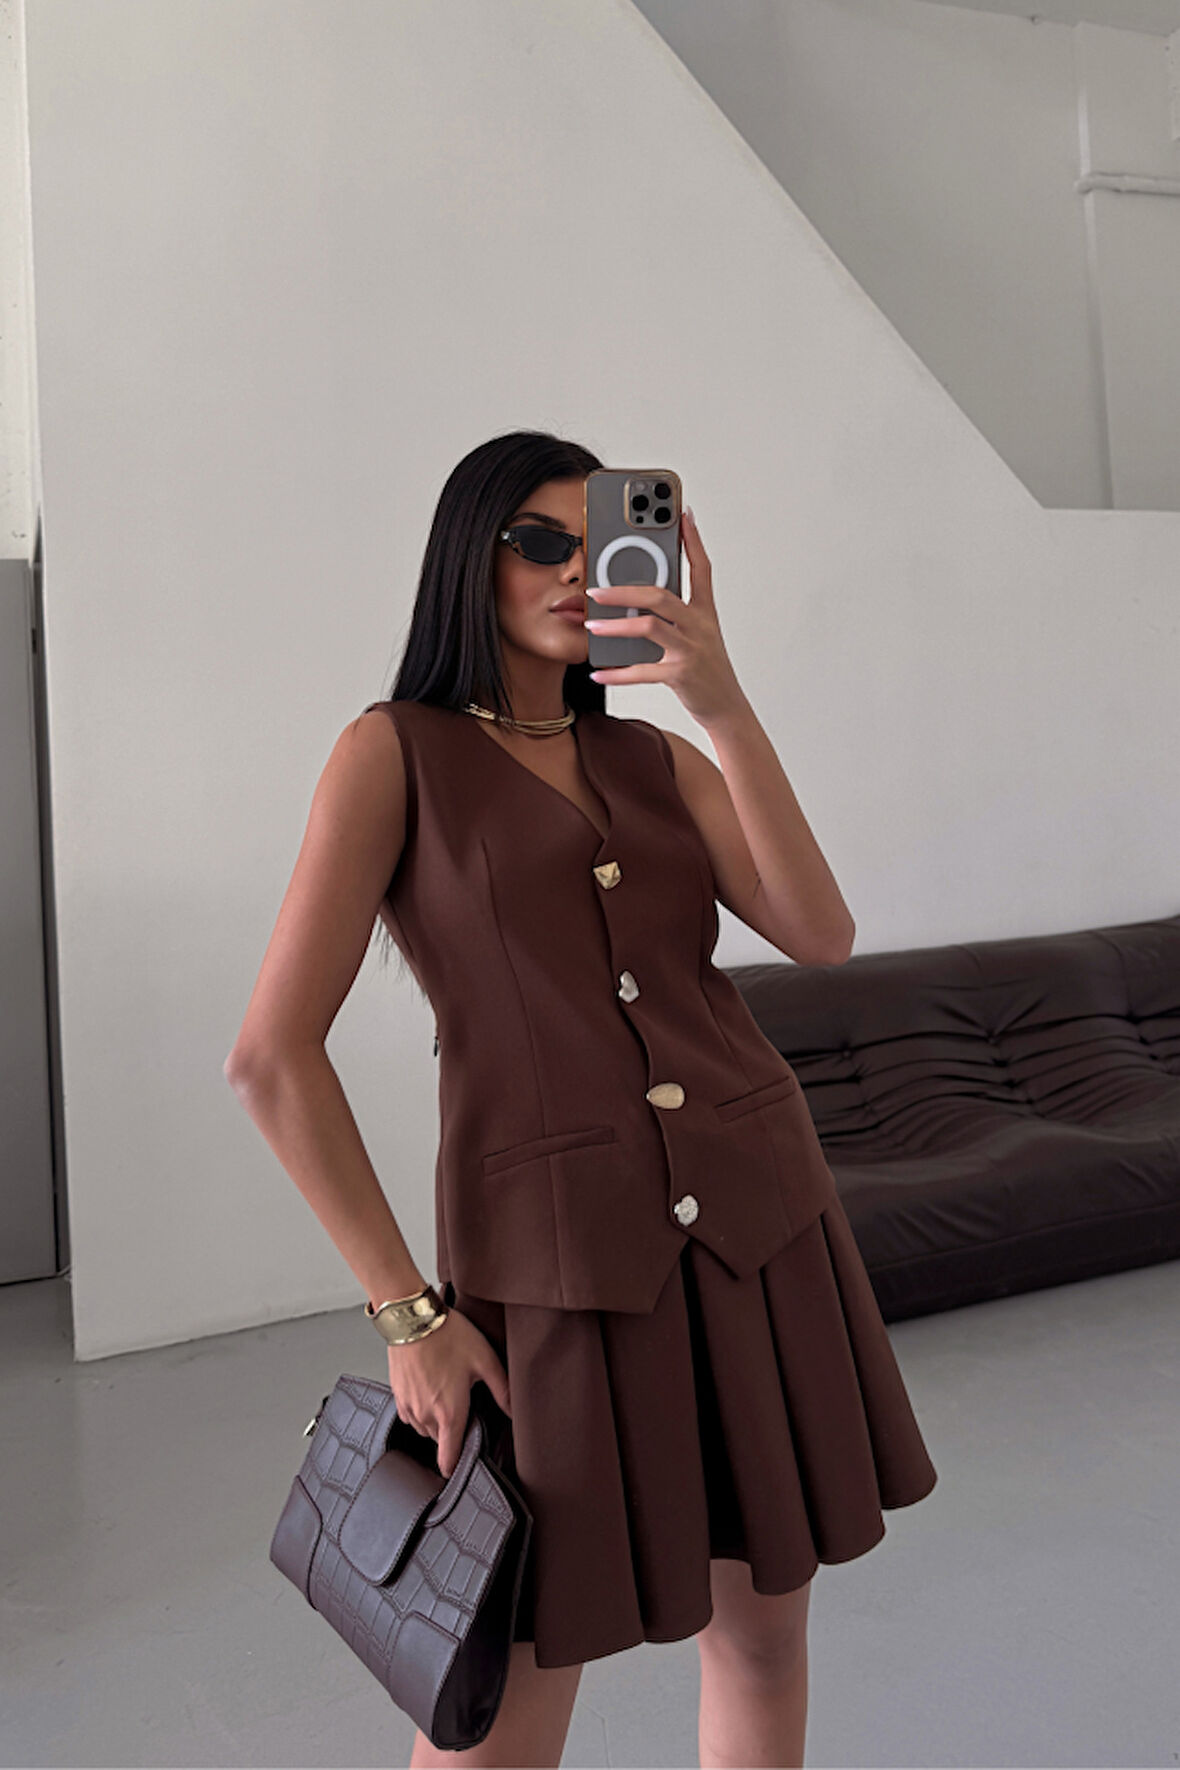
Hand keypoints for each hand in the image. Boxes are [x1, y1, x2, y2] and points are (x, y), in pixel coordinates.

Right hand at [386, 1306, 511, 1479]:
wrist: (412, 1317)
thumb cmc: (448, 1336)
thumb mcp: (485, 1360)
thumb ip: (502, 1390)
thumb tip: (515, 1412)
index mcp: (449, 1412)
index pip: (448, 1458)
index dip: (456, 1466)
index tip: (462, 1466)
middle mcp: (426, 1415)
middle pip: (439, 1441)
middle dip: (451, 1433)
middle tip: (464, 1410)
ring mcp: (409, 1405)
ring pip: (424, 1428)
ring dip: (435, 1422)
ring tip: (447, 1395)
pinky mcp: (397, 1394)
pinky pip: (410, 1414)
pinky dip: (421, 1409)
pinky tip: (431, 1388)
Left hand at [584, 507, 746, 726]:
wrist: (726, 707)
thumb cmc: (707, 669)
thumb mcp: (699, 635)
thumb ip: (675, 613)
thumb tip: (640, 595)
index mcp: (704, 611)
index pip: (701, 567)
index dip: (692, 539)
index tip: (682, 514)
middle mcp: (699, 626)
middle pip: (660, 595)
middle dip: (624, 590)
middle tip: (595, 590)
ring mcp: (690, 650)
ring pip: (648, 627)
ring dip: (615, 626)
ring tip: (592, 627)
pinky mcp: (680, 676)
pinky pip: (642, 671)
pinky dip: (617, 673)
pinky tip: (599, 672)